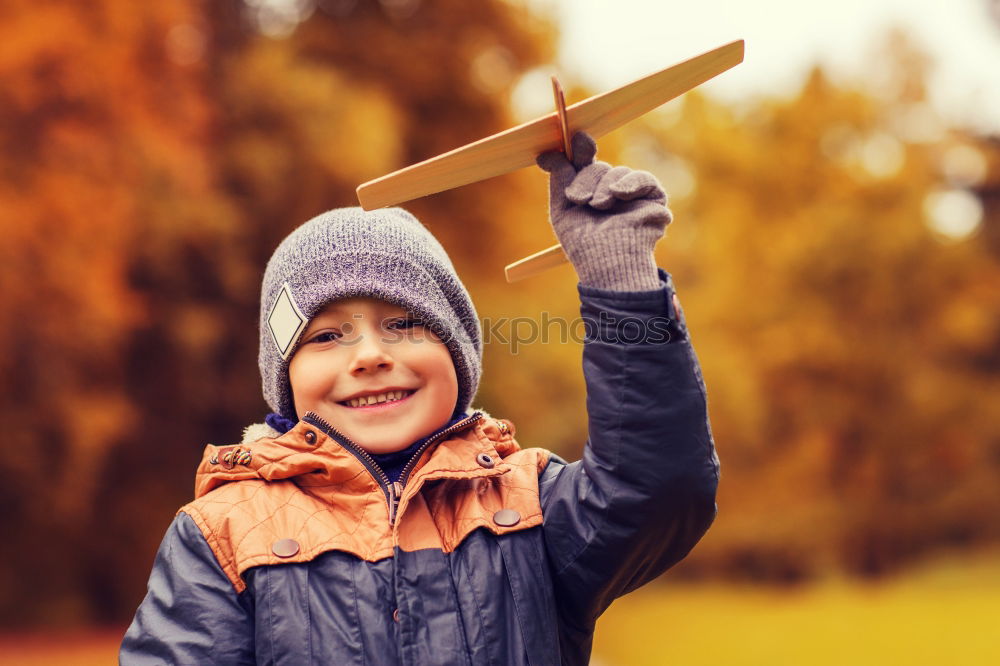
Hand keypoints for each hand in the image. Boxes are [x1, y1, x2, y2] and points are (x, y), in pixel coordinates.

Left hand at [537, 132, 671, 290]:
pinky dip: (630, 183)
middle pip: (598, 167)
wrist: (608, 263)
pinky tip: (619, 195)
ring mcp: (633, 195)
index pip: (584, 163)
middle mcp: (610, 191)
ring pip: (617, 171)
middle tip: (580, 200)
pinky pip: (642, 178)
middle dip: (586, 180)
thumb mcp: (561, 210)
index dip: (579, 150)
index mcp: (589, 193)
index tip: (573, 139)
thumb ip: (558, 179)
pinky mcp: (654, 198)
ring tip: (600, 207)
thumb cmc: (583, 245)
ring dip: (605, 188)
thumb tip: (549, 153)